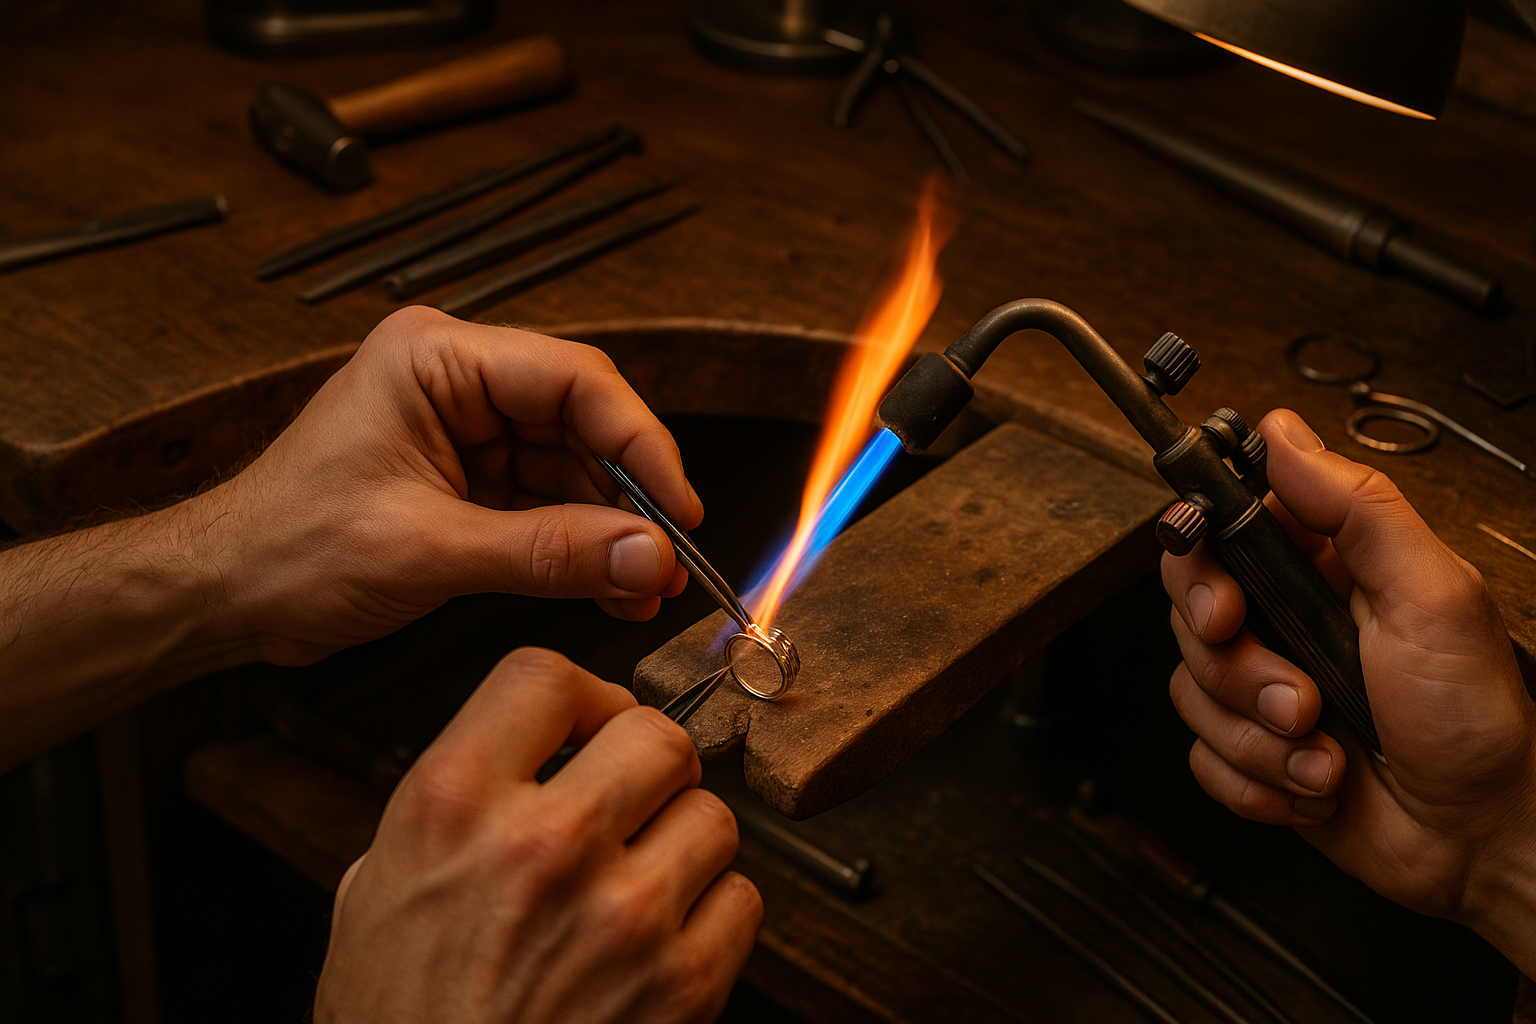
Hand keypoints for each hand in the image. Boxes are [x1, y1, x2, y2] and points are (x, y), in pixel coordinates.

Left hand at [198, 306, 698, 664]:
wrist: (225, 595)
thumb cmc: (287, 548)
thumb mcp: (431, 550)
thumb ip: (550, 551)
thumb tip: (650, 556)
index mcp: (437, 358)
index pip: (574, 381)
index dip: (641, 443)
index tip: (680, 507)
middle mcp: (457, 382)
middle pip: (583, 424)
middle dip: (631, 497)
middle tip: (670, 559)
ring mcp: (465, 431)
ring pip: (574, 470)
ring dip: (614, 532)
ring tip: (649, 588)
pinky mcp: (469, 479)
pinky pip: (549, 506)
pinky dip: (583, 549)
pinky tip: (615, 588)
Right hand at [315, 647, 761, 1022]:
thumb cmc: (400, 1018)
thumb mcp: (373, 885)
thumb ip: (453, 798)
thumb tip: (524, 745)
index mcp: (453, 805)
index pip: (546, 675)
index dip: (580, 695)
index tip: (588, 722)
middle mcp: (543, 845)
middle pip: (655, 732)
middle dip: (647, 761)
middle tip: (631, 795)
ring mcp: (622, 914)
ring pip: (712, 814)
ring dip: (683, 840)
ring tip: (640, 878)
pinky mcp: (681, 983)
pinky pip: (741, 897)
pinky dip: (712, 913)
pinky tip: (663, 937)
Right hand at [1162, 410, 1535, 964]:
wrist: (1477, 841)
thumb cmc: (1475, 721)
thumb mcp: (1433, 595)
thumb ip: (1357, 507)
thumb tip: (1284, 432)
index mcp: (1320, 566)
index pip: (1217, 528)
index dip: (1198, 559)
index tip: (1224, 601)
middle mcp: (1284, 620)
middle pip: (1188, 612)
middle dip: (1237, 666)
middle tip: (1295, 692)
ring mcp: (1263, 687)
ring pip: (1192, 690)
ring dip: (1261, 735)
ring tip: (1326, 748)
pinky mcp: (1251, 750)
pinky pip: (1202, 755)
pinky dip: (1257, 782)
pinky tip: (1313, 784)